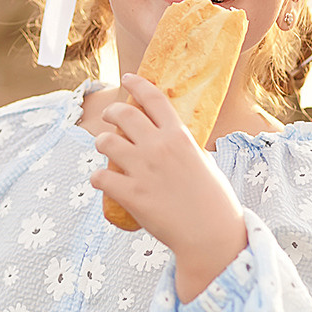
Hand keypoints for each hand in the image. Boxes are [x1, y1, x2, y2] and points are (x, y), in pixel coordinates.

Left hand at [91, 73, 247, 302]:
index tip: (127, 78)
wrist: (210, 234)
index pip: (154, 98)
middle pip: (124, 116)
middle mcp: (158, 147)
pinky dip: (97, 178)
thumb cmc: (214, 202)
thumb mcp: (204, 163)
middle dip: (112, 113)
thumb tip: (175, 145)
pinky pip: (100, 178)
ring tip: (103, 148)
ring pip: (106, 143)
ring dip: (101, 143)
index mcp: (179, 137)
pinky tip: (100, 181)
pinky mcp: (131, 194)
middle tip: (109, 117)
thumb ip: (185, 150)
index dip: (137, 84)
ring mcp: (142, 170)